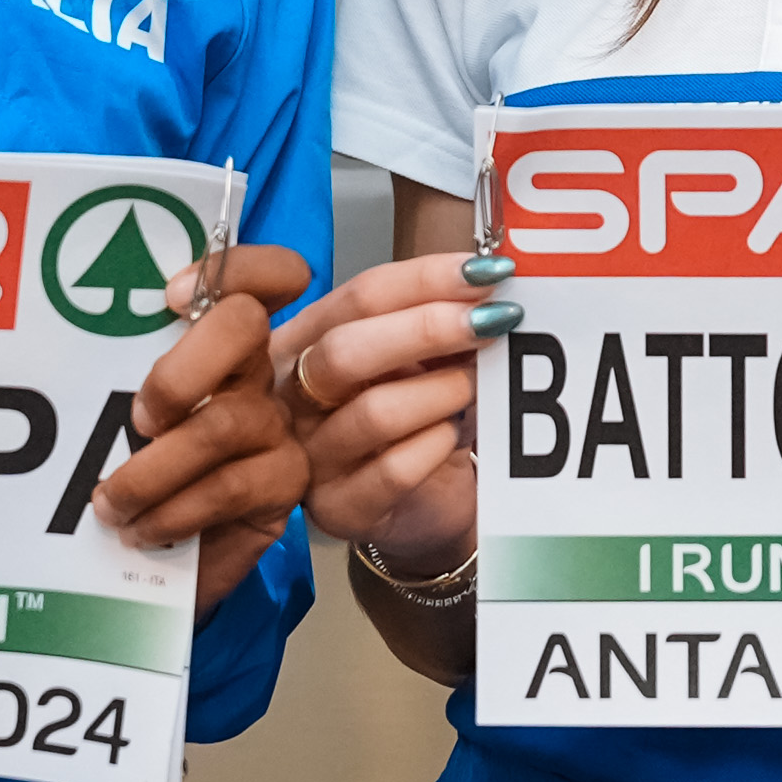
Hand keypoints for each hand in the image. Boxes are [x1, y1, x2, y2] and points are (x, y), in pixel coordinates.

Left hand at [93, 245, 315, 615]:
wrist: (159, 573)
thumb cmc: (131, 483)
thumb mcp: (113, 422)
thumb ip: (112, 379)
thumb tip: (57, 347)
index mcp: (214, 339)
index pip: (254, 273)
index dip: (232, 265)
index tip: (167, 297)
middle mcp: (255, 369)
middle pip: (243, 324)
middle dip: (179, 369)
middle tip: (135, 421)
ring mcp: (277, 424)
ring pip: (224, 421)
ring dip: (153, 468)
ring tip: (109, 504)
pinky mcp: (285, 483)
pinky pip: (231, 485)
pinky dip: (175, 510)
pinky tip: (141, 531)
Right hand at [273, 252, 511, 573]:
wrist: (418, 503)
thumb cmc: (410, 418)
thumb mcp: (416, 357)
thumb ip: (438, 318)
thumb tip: (487, 284)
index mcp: (304, 340)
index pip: (358, 295)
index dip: (426, 279)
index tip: (485, 272)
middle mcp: (291, 397)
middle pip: (345, 350)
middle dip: (428, 329)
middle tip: (491, 321)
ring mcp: (309, 458)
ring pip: (373, 412)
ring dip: (441, 391)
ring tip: (471, 389)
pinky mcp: (339, 509)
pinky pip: (395, 471)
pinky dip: (436, 444)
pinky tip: (451, 436)